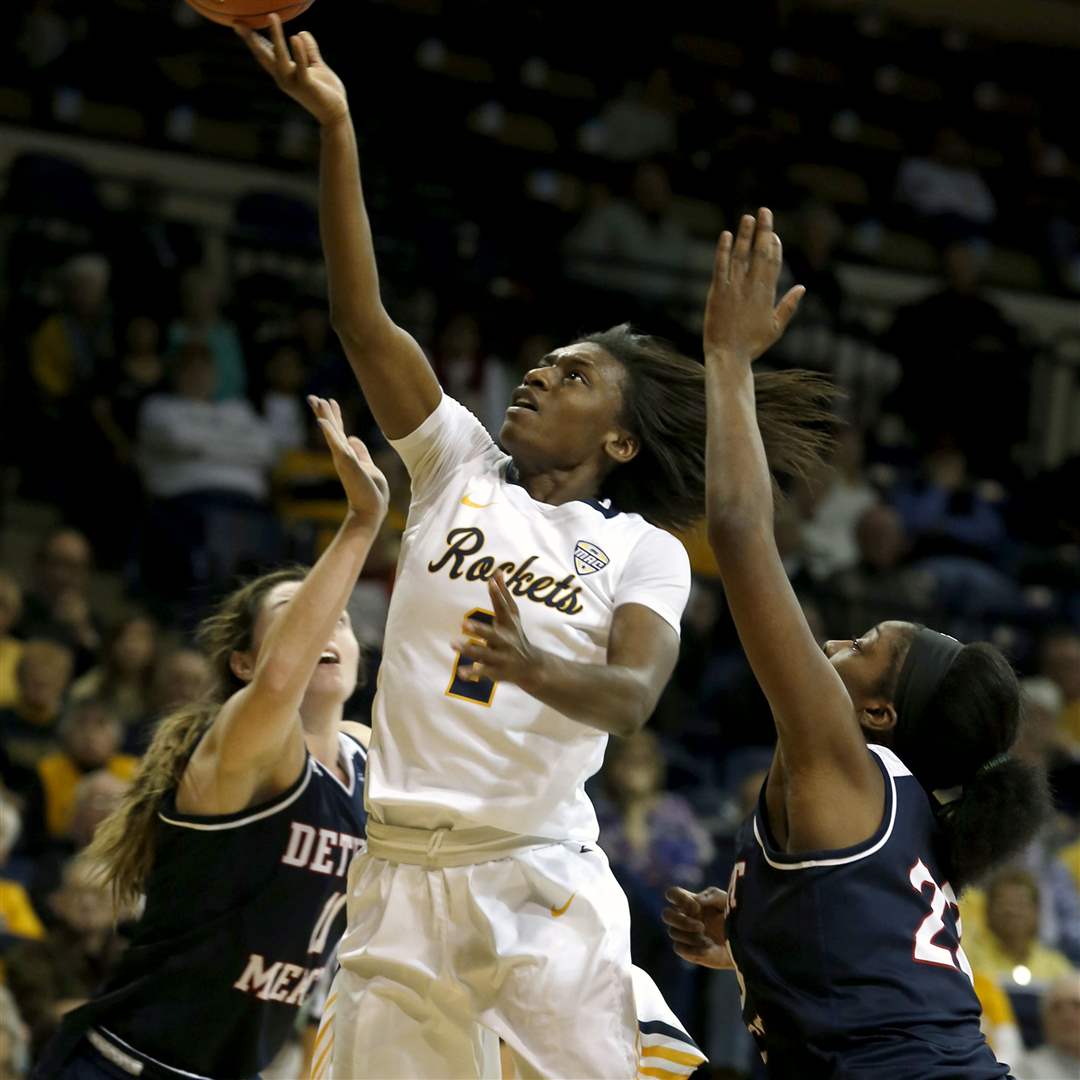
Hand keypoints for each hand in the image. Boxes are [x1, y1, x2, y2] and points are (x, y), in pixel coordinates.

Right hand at [236, 14, 347, 127]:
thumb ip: (309, 51)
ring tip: (271, 16)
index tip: (237, 23)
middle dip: (251, 39)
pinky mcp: (306, 85)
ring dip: (276, 36)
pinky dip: (298, 52)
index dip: (251, 38)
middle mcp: (283, 77)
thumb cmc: (326, 91)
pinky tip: (294, 37)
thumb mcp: (316, 66)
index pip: (265, 52)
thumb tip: (301, 32)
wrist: (336, 113)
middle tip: (237, 22)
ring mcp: (293, 81)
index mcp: (284, 71)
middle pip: (263, 55)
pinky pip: (301, 66)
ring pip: (280, 56)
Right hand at [309, 397, 388, 527]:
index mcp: (348, 455)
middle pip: (331, 429)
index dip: (335, 416)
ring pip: (332, 433)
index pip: (339, 431)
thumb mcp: (368, 466)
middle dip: (323, 412)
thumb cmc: (371, 492)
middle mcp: (342, 455)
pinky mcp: (347, 463)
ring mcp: (343, 459)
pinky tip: (322, 422)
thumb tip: (352, 438)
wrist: (371, 511)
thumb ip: (361, 452)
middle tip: (313, 397)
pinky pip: (337, 445)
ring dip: (325, 416)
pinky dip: (329, 433)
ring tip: (317, 401)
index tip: (329, 401)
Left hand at [450, 571, 536, 686]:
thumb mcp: (512, 616)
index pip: (504, 607)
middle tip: (463, 624)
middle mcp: (506, 640)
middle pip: (492, 635)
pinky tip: (460, 672)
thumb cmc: (515, 635)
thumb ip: (503, 594)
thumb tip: (497, 571)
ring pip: (484, 655)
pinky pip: (484, 672)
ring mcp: (502, 657)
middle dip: (479, 630)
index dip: (498, 594)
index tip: (490, 581)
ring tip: (453, 644)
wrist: (531, 666)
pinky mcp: (497, 672)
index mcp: (508, 624)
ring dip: (469, 650)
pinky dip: (472, 673)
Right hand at [662, 885, 733, 968]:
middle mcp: (685, 918)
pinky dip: (691, 947)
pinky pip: (679, 948)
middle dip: (680, 920)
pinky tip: (708, 947)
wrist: (746, 942)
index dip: (678, 898)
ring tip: (709, 939)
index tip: (696, 906)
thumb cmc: (735, 917)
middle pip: (666, 914)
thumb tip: (696, 900)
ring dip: (690, 935)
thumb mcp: (726, 900)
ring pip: (673, 932)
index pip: (672, 894)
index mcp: (691, 902)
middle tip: (701, 926)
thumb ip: (711, 895)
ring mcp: (686, 936)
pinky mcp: (690, 952)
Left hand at [703, 207, 803, 363]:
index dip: (774, 245)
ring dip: (744, 235)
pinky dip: (723, 250)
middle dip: (764, 231)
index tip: (773, 233)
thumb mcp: (775, 327)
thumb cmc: (752, 345)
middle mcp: (753, 287)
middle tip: (764, 211)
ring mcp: (735, 289)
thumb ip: (789, 306)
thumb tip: (802, 287)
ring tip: (747, 217)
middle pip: (760, 253)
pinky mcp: (717, 292)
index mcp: (768, 294)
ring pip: (741, 255)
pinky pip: (721, 267)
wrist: (729, 357)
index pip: (774, 262)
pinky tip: (726, 235)